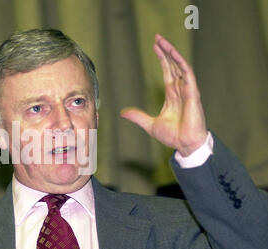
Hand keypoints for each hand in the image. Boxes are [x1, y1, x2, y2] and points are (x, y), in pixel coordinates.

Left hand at [120, 34, 207, 156]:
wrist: (185, 145)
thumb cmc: (173, 136)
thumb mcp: (150, 124)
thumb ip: (138, 117)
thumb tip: (123, 113)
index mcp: (172, 94)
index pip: (167, 71)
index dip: (162, 58)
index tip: (155, 46)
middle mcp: (180, 90)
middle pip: (173, 65)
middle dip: (166, 51)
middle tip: (157, 37)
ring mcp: (187, 91)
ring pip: (181, 66)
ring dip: (173, 53)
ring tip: (164, 41)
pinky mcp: (193, 94)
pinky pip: (188, 75)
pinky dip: (182, 64)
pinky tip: (175, 54)